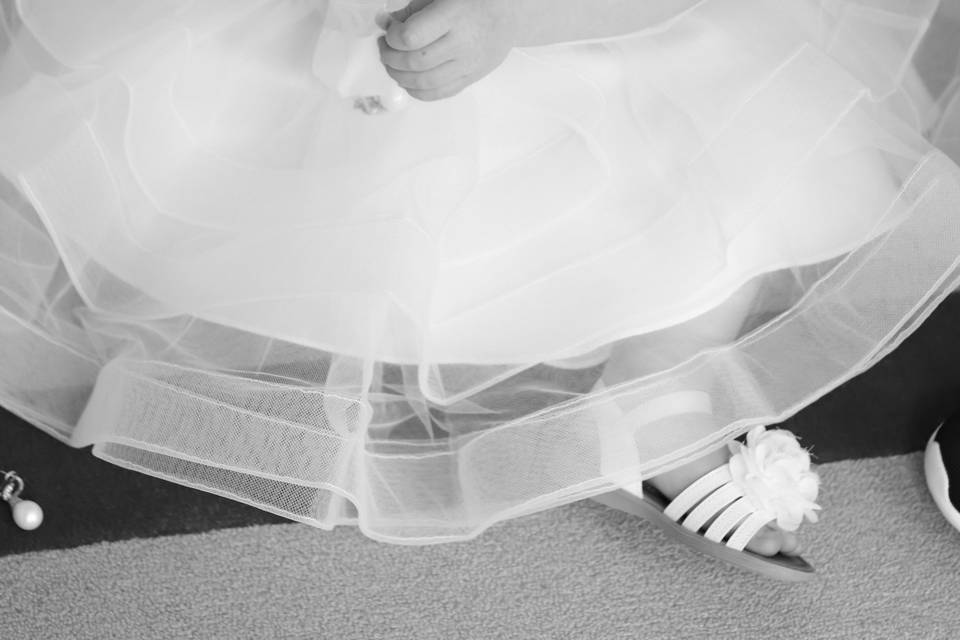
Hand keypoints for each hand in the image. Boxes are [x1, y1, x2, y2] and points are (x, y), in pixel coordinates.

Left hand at [379, 0, 521, 100]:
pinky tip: (409, 80)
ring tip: (393, 64)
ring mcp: (468, 65)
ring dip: (399, 77)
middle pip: (415, 63)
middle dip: (390, 57)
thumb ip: (412, 9)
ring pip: (424, 83)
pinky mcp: (471, 78)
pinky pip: (439, 93)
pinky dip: (417, 91)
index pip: (411, 38)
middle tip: (385, 47)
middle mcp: (462, 43)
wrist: (511, 13)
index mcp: (454, 15)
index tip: (389, 30)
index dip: (392, 37)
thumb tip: (385, 24)